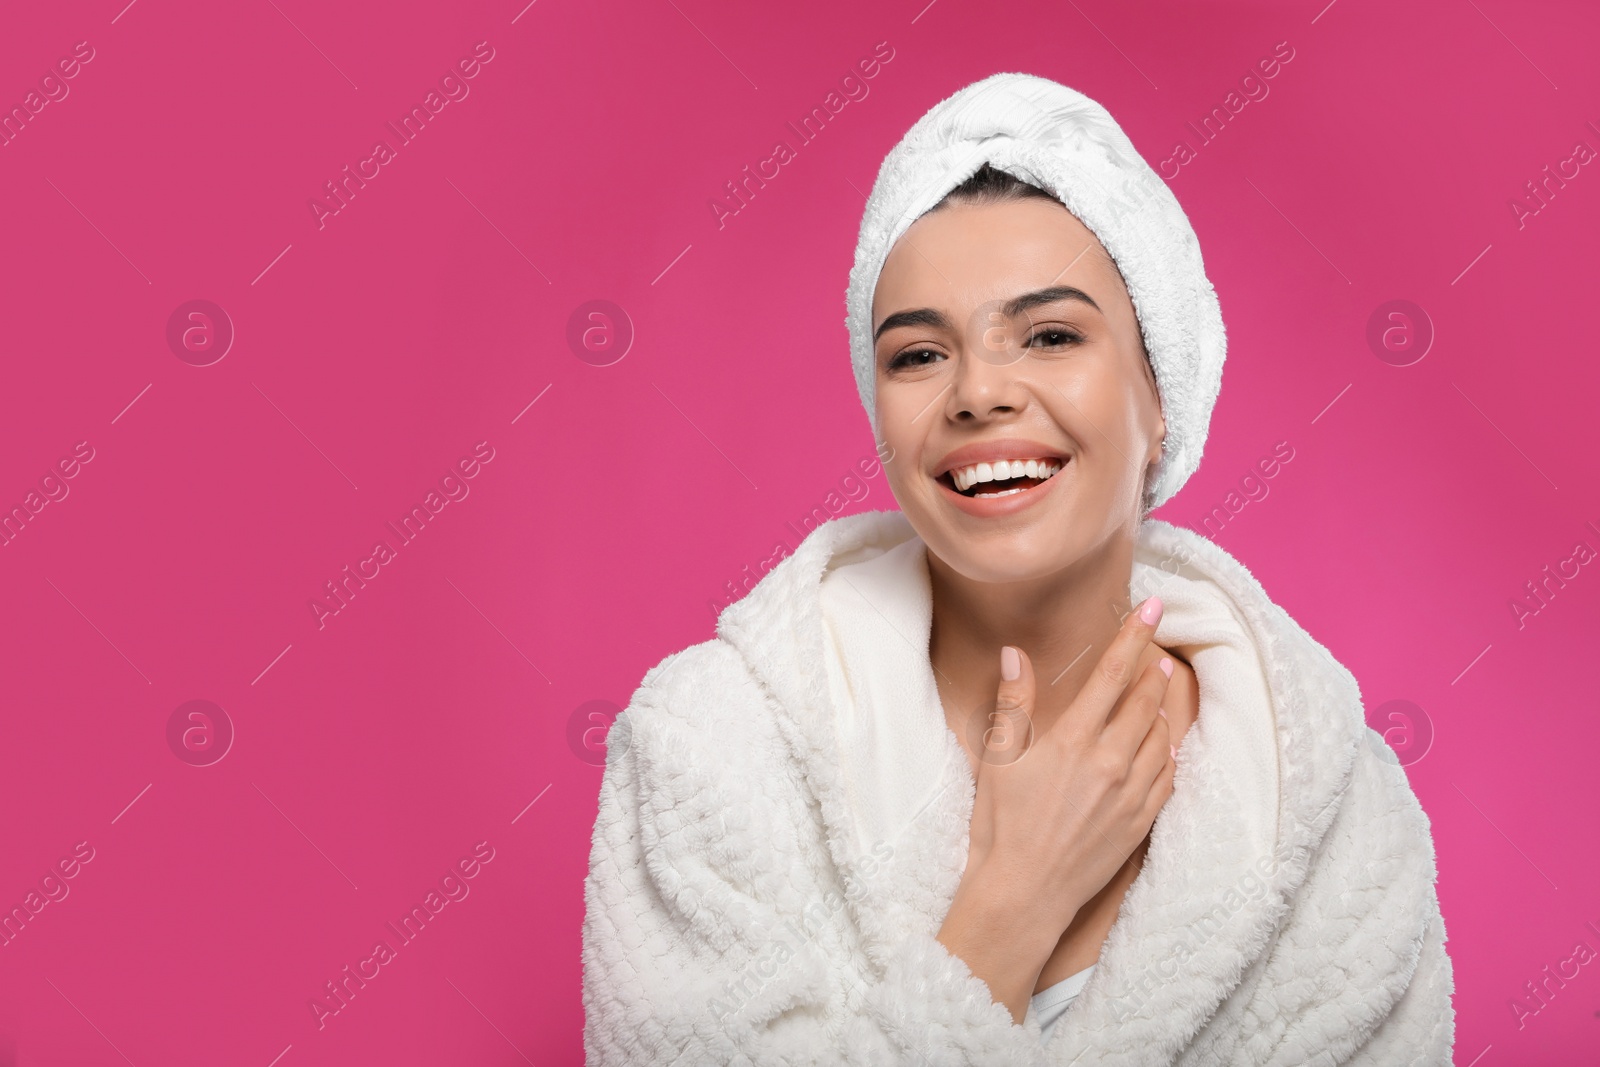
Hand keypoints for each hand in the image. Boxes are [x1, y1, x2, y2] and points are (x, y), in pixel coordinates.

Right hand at [936, 596, 1175, 1019]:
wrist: (1024, 892)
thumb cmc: (1001, 825)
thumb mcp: (998, 758)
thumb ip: (1013, 703)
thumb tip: (1015, 654)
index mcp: (1073, 740)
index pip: (1112, 674)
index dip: (1133, 636)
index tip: (1153, 607)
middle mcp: (1110, 763)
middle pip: (1144, 701)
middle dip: (1152, 670)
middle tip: (1157, 651)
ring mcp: (1131, 794)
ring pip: (1162, 737)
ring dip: (1162, 710)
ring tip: (1158, 695)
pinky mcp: (1142, 822)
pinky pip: (1168, 775)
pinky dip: (1169, 751)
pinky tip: (1163, 744)